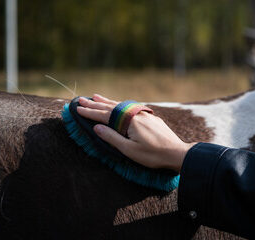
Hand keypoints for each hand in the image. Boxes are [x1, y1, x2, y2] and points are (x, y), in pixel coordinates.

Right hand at [77, 94, 195, 171]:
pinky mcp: (150, 117)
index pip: (105, 115)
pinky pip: (131, 108)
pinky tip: (118, 105)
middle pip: (112, 107)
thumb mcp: (130, 150)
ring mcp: (144, 114)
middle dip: (96, 104)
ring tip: (96, 96)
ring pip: (122, 105)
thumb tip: (96, 127)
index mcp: (129, 121)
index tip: (78, 108)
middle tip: (82, 99)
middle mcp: (136, 114)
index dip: (91, 112)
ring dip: (107, 101)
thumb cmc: (153, 155)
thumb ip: (112, 137)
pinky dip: (120, 105)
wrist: (177, 153)